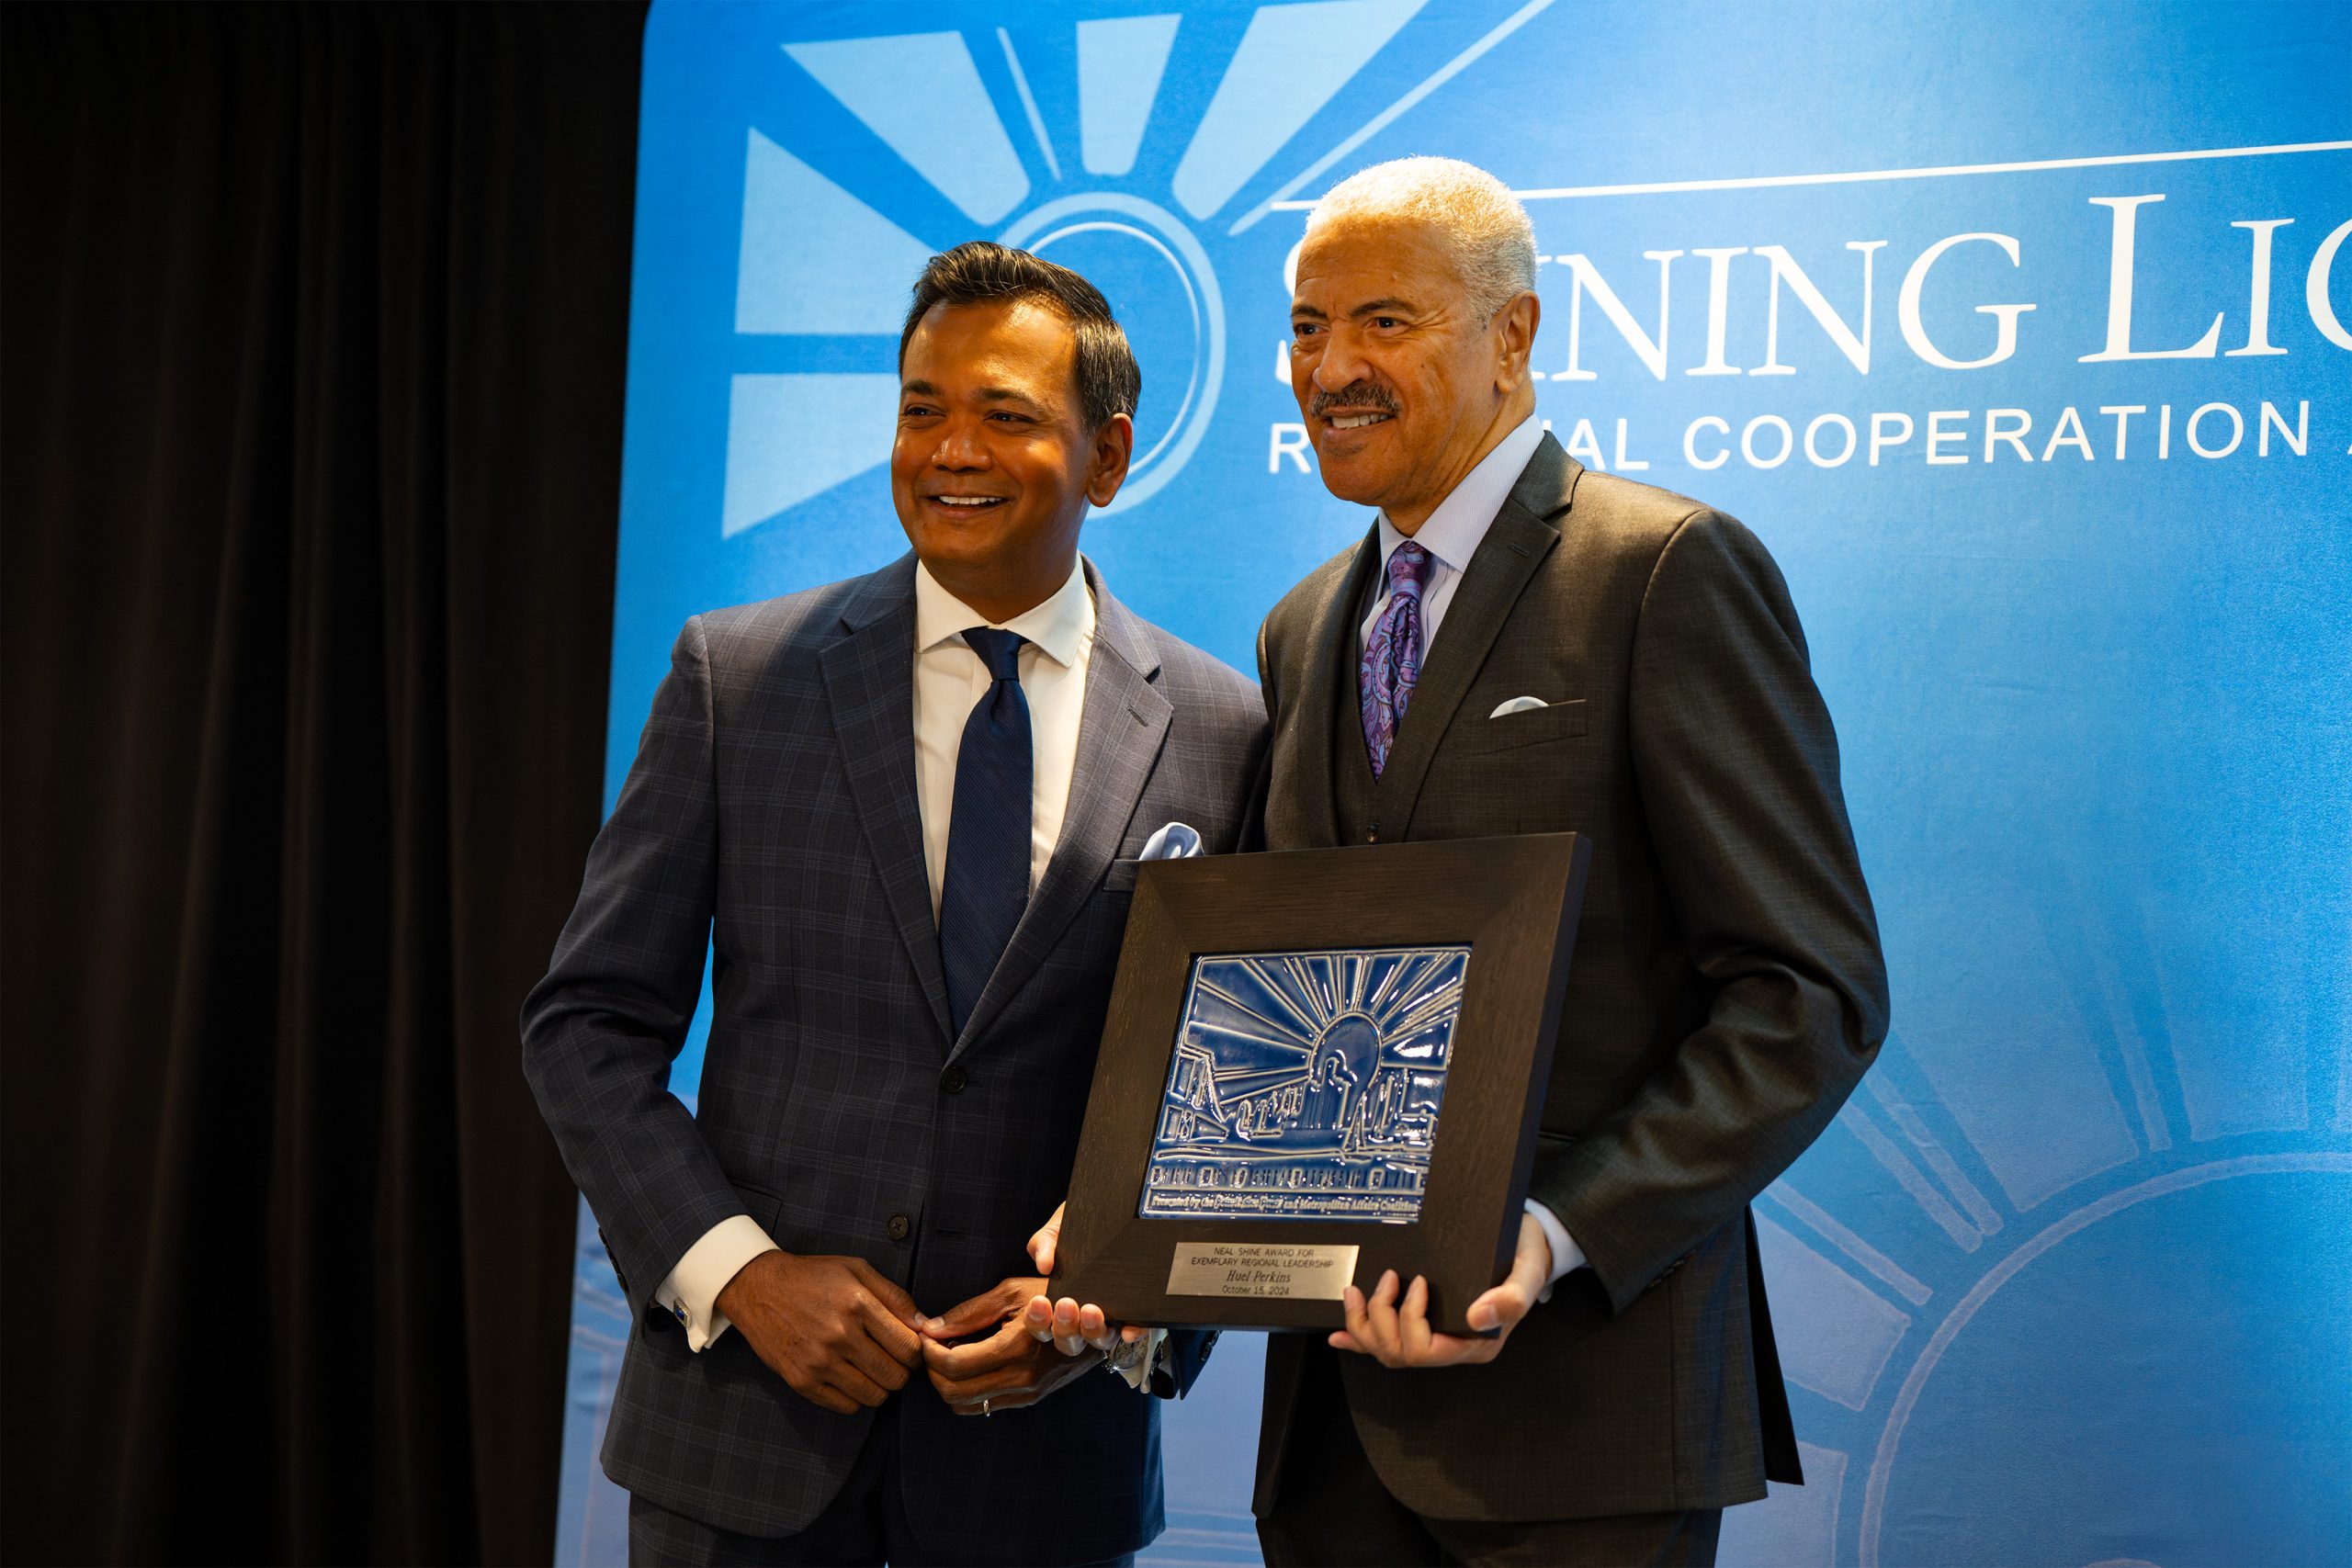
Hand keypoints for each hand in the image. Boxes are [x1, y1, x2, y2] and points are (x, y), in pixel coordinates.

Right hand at [716, 1249, 926, 1414]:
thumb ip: (895, 1296)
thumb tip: (924, 1326)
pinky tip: (849, 1377)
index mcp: (857, 1304)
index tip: (908, 1348)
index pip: (909, 1347)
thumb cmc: (813, 1277)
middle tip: (891, 1360)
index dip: (916, 1352)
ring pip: (874, 1397)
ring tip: (871, 1369)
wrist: (758, 1289)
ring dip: (880, 1387)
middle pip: (896, 1377)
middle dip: (901, 1371)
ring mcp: (819, 1362)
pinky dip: (855, 1398)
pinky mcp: (801, 1381)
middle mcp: (839, 1335)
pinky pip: (846, 1407)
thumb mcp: (857, 1269)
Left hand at [919, 1276, 1106, 1413]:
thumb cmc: (1053, 1295)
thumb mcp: (1012, 1292)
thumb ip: (969, 1312)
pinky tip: (969, 1365)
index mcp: (1017, 1347)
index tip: (926, 1335)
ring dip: (946, 1382)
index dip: (930, 1352)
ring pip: (964, 1404)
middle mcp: (1022, 1378)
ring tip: (949, 1353)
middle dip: (932, 1369)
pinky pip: (982, 1407)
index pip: (955, 1364)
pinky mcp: (1028, 1399)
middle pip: (954, 1392)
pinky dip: (965, 1390)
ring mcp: (1026, 1393)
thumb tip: (931, 1328)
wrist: (1097, 1319)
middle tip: (931, 1345)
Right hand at [1022, 1202, 1142, 1355]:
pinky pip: (1138, 1331)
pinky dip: (1132, 1333)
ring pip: (1101, 1340)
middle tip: (1066, 1304)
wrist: (1111, 1210)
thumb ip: (1044, 1244)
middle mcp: (1082, 1318)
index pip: (1043, 1326)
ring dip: (1093, 1331)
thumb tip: (1043, 1265)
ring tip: (1092, 1310)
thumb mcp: (1057, 1230)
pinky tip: (1128, 1330)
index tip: (1040, 1303)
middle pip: (1069, 1342)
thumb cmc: (1078, 1228)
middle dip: (1065, 1327)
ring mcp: (1110, 1318)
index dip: (1038, 1322)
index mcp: (1058, 1304)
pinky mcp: (1136, 1313)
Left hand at [1330, 1212, 1550, 1368]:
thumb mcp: (1528, 1271)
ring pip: (1388, 1351)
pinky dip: (1360, 1339)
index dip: (1411, 1320)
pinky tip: (1341, 1334)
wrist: (1529, 1244)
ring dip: (1363, 1326)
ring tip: (1355, 1294)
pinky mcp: (1424, 1323)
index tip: (1418, 1282)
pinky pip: (1386, 1341)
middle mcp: (1454, 1346)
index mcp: (1476, 1343)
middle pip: (1400, 1353)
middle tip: (1387, 1279)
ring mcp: (1438, 1337)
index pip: (1427, 1351)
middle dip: (1381, 1319)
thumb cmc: (1527, 1256)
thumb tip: (1478, 1316)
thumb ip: (1512, 1297)